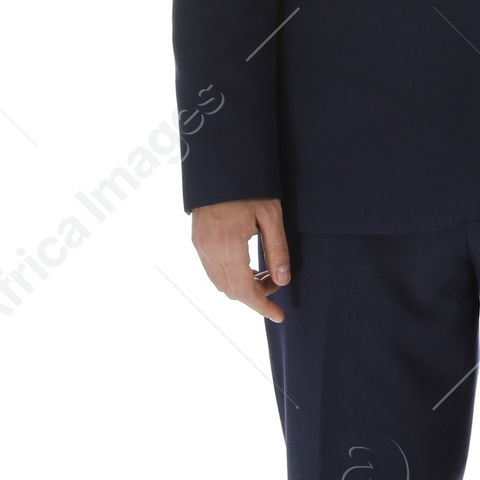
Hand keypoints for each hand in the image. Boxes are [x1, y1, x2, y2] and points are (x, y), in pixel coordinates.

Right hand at [191, 197, 289, 321]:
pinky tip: (246, 265)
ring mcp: (200, 247)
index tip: (279, 315)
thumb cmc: (250, 186)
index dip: (263, 306)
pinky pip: (212, 271)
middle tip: (276, 282)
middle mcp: (209, 251)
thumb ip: (277, 250)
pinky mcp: (196, 241)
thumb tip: (283, 280)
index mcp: (228, 246)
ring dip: (242, 286)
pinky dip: (230, 276)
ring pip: (220, 284)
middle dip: (256, 295)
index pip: (245, 291)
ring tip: (264, 272)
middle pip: (232, 291)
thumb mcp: (271, 215)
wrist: (221, 165)